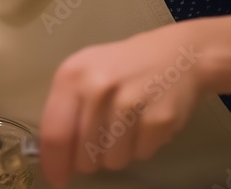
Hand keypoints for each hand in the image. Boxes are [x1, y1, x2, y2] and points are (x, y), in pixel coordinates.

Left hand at [39, 23, 205, 186]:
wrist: (175, 54)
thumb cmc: (120, 66)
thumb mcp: (83, 74)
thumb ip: (65, 109)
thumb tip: (55, 157)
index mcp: (72, 75)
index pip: (55, 132)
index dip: (54, 163)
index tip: (57, 179)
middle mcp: (98, 87)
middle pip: (84, 154)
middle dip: (88, 161)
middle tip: (98, 145)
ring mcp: (131, 102)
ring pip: (112, 160)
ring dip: (116, 154)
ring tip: (125, 128)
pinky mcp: (159, 118)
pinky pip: (140, 155)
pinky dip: (141, 147)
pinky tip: (144, 123)